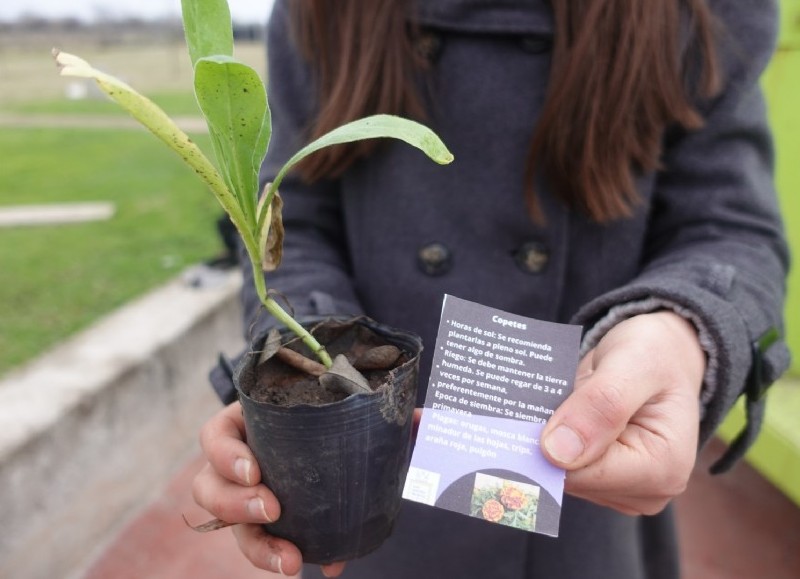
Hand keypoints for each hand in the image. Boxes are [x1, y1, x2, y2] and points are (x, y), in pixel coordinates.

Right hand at [192, 402, 345, 576]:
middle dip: (236, 505)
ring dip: (259, 546)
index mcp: (240, 425)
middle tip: (271, 510)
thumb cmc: (319, 407)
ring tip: (291, 560)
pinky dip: (288, 558)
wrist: (329, 424)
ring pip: (228, 527)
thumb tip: (400, 422)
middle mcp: (231, 464)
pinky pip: (264, 546)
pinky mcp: (260, 523)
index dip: (226, 456)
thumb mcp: (320, 402)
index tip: (254, 472)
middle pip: (208, 488)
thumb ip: (347, 414)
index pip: (214, 437)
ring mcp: (242, 495)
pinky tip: (328, 564)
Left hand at [540, 311, 705, 514]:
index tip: (522, 418)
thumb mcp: (633, 362)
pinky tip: (556, 415)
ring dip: (547, 439)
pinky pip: (565, 467)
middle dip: (547, 441)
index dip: (547, 449)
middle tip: (539, 402)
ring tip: (556, 403)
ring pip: (562, 474)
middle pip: (570, 478)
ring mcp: (626, 489)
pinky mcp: (607, 480)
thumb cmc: (653, 353)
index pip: (583, 475)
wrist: (661, 353)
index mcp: (662, 467)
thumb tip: (556, 451)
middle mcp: (648, 489)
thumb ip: (601, 403)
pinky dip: (553, 439)